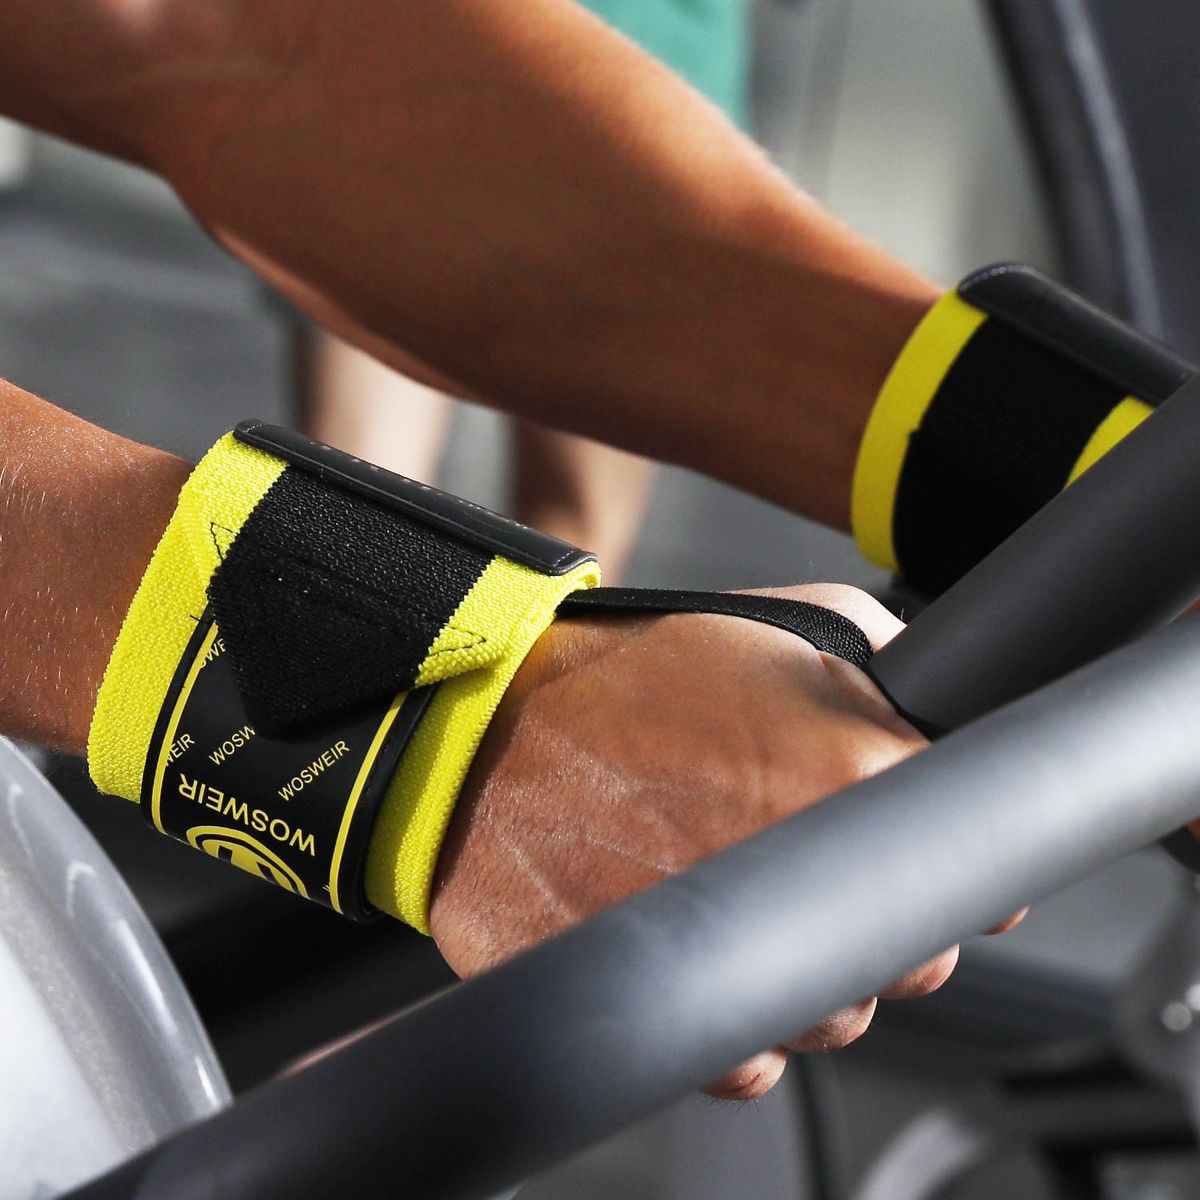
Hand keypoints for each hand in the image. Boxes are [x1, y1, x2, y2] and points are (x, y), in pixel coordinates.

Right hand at [430, 584, 1006, 1098]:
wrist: (489, 725)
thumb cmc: (631, 672)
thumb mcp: (790, 617)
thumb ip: (892, 670)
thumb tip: (941, 724)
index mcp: (853, 775)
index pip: (979, 869)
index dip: (951, 865)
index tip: (919, 857)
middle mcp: (809, 873)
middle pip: (918, 959)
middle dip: (888, 925)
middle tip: (810, 864)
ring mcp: (736, 949)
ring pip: (836, 1018)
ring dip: (809, 977)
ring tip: (733, 891)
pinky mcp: (666, 1004)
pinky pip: (747, 1058)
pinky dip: (738, 1022)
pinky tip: (698, 940)